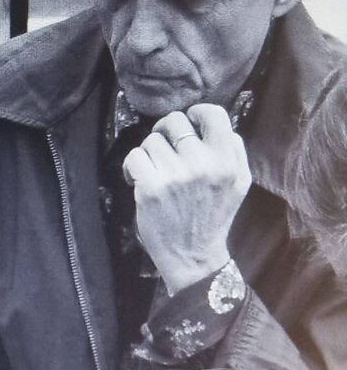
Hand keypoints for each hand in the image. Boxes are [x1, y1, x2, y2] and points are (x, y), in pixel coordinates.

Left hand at [122, 104, 251, 294]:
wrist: (193, 256)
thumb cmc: (213, 217)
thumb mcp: (238, 183)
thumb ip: (233, 150)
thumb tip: (216, 121)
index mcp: (227, 161)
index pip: (213, 114)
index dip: (196, 113)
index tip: (187, 125)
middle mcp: (203, 165)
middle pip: (175, 121)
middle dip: (165, 131)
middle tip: (164, 148)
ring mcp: (175, 176)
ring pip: (151, 140)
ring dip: (149, 153)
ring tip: (154, 170)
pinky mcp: (150, 188)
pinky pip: (134, 156)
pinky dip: (131, 166)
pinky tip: (138, 179)